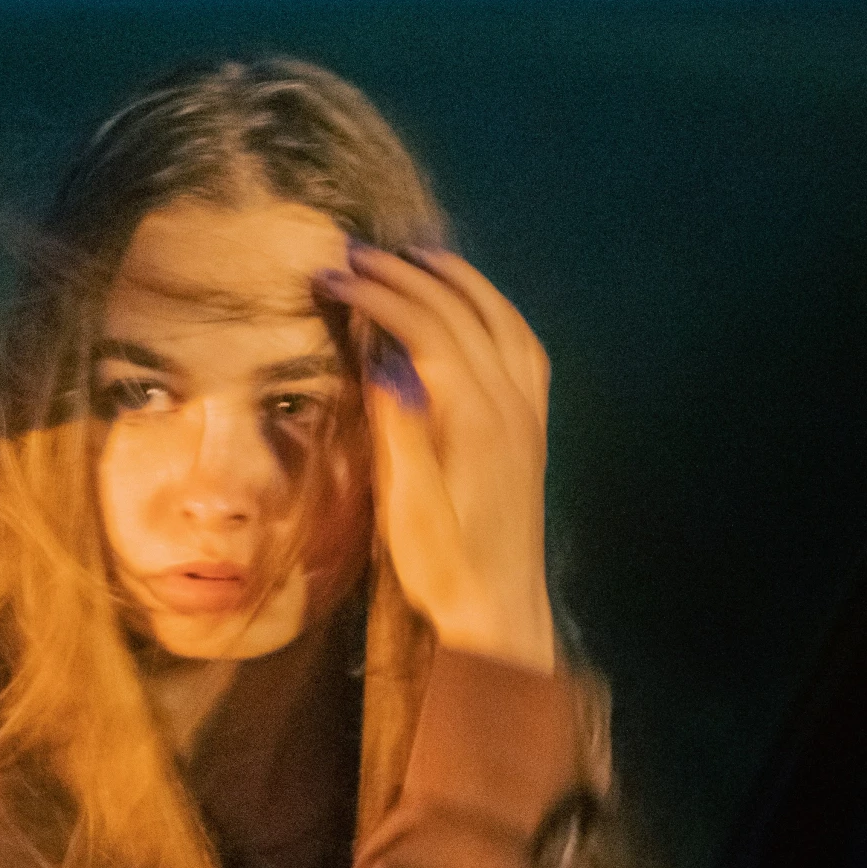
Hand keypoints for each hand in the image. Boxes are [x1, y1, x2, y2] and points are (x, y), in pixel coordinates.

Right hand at [315, 245, 555, 673]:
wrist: (499, 611)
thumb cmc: (444, 568)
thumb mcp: (407, 506)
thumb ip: (399, 431)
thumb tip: (384, 366)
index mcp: (476, 418)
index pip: (426, 329)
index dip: (377, 296)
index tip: (333, 278)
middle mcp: (511, 404)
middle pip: (461, 313)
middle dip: (406, 276)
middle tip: (357, 256)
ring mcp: (529, 413)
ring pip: (501, 319)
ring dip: (459, 280)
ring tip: (418, 257)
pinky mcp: (533, 427)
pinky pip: (523, 346)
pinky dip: (495, 310)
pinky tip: (473, 307)